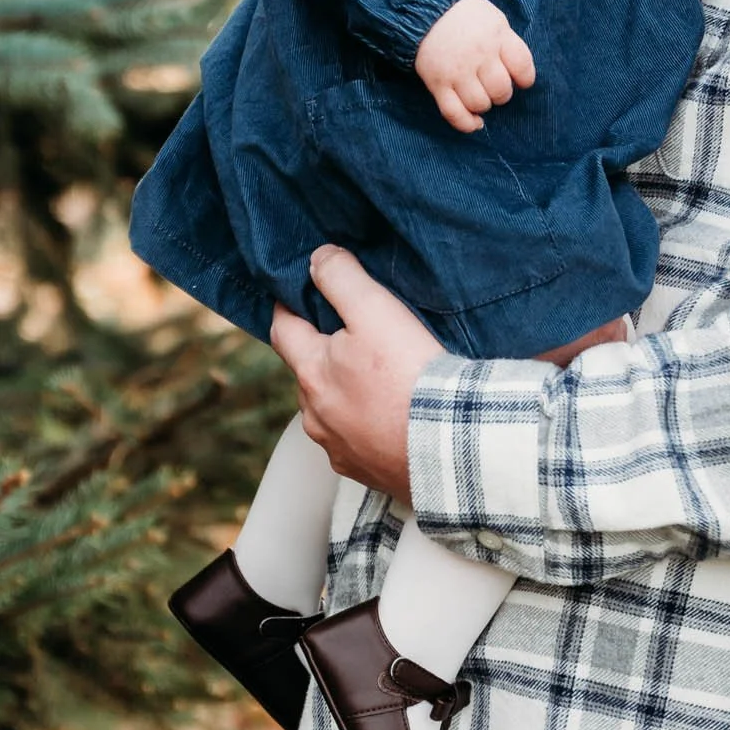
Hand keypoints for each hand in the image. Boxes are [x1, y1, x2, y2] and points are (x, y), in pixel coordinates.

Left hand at [270, 245, 445, 501]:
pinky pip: (355, 441)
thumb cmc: (409, 375)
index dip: (289, 306)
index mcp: (312, 373)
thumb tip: (318, 258)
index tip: (297, 294)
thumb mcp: (375, 310)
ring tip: (378, 380)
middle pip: (308, 372)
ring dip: (344, 393)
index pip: (283, 330)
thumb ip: (342, 278)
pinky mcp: (363, 471)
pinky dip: (365, 425)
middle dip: (323, 352)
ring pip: (330, 409)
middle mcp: (315, 415)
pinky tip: (391, 416)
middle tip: (353, 335)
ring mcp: (338, 447)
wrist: (446, 444)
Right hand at [415, 0, 535, 132]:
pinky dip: (467, 124)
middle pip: (501, 90)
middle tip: (495, 86)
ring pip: (479, 104)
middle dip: (502, 93)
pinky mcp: (437, 84)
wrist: (426, 9)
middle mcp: (478, 54)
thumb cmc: (467, 17)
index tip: (520, 80)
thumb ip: (508, 44)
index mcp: (497, 36)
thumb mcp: (495, 19)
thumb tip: (519, 76)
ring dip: (484, 105)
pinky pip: (454, 113)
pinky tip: (475, 122)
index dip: (525, 79)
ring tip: (480, 94)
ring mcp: (457, 71)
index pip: (522, 66)